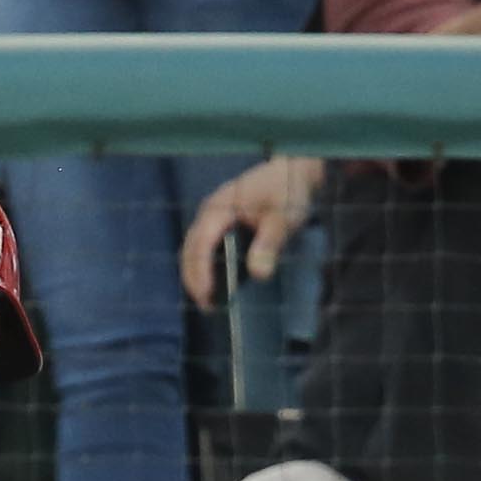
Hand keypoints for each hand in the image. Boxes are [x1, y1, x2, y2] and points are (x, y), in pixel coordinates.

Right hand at [181, 157, 321, 307]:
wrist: (291, 173)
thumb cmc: (286, 193)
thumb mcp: (283, 219)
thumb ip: (270, 244)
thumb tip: (259, 274)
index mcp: (220, 208)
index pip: (200, 244)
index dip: (201, 272)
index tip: (207, 296)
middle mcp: (209, 212)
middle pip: (189, 250)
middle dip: (194, 280)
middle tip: (207, 307)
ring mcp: (211, 218)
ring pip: (192, 251)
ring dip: (196, 276)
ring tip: (209, 303)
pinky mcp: (218, 226)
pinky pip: (203, 249)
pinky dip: (204, 269)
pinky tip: (216, 288)